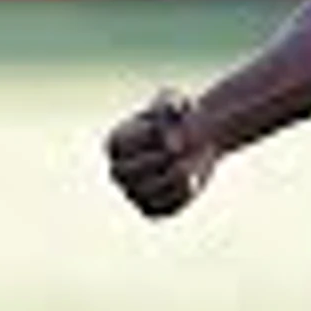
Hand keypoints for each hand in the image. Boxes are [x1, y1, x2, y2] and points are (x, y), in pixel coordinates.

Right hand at [104, 88, 217, 218]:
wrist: (195, 141)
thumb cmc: (178, 118)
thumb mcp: (174, 99)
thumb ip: (171, 102)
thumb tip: (174, 122)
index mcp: (115, 143)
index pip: (127, 143)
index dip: (156, 134)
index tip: (178, 125)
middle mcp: (118, 171)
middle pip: (134, 170)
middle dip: (165, 157)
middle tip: (184, 146)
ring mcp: (132, 193)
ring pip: (150, 192)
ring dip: (177, 175)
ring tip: (190, 161)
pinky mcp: (151, 210)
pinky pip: (165, 208)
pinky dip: (183, 194)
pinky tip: (192, 178)